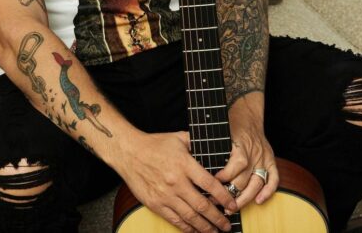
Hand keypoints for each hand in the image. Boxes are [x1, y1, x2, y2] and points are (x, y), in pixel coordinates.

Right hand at [116, 130, 237, 232]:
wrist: (129, 152)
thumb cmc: (154, 144)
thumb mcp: (178, 138)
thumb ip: (196, 143)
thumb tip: (213, 148)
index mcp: (184, 164)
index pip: (209, 184)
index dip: (223, 196)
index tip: (232, 204)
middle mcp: (176, 182)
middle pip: (202, 205)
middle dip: (218, 218)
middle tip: (228, 225)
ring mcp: (165, 195)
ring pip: (190, 217)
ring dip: (205, 227)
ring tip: (216, 231)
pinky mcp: (155, 204)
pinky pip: (175, 220)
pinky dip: (187, 228)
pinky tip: (196, 231)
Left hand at [215, 95, 278, 210]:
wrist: (247, 114)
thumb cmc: (230, 124)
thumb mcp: (219, 132)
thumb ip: (209, 145)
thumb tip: (192, 157)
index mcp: (241, 145)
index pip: (237, 165)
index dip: (225, 177)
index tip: (212, 184)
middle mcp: (254, 153)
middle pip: (245, 179)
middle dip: (231, 194)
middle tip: (217, 204)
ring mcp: (263, 158)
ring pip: (257, 183)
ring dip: (245, 198)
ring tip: (232, 208)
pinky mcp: (271, 160)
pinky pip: (274, 179)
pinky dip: (268, 191)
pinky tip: (259, 201)